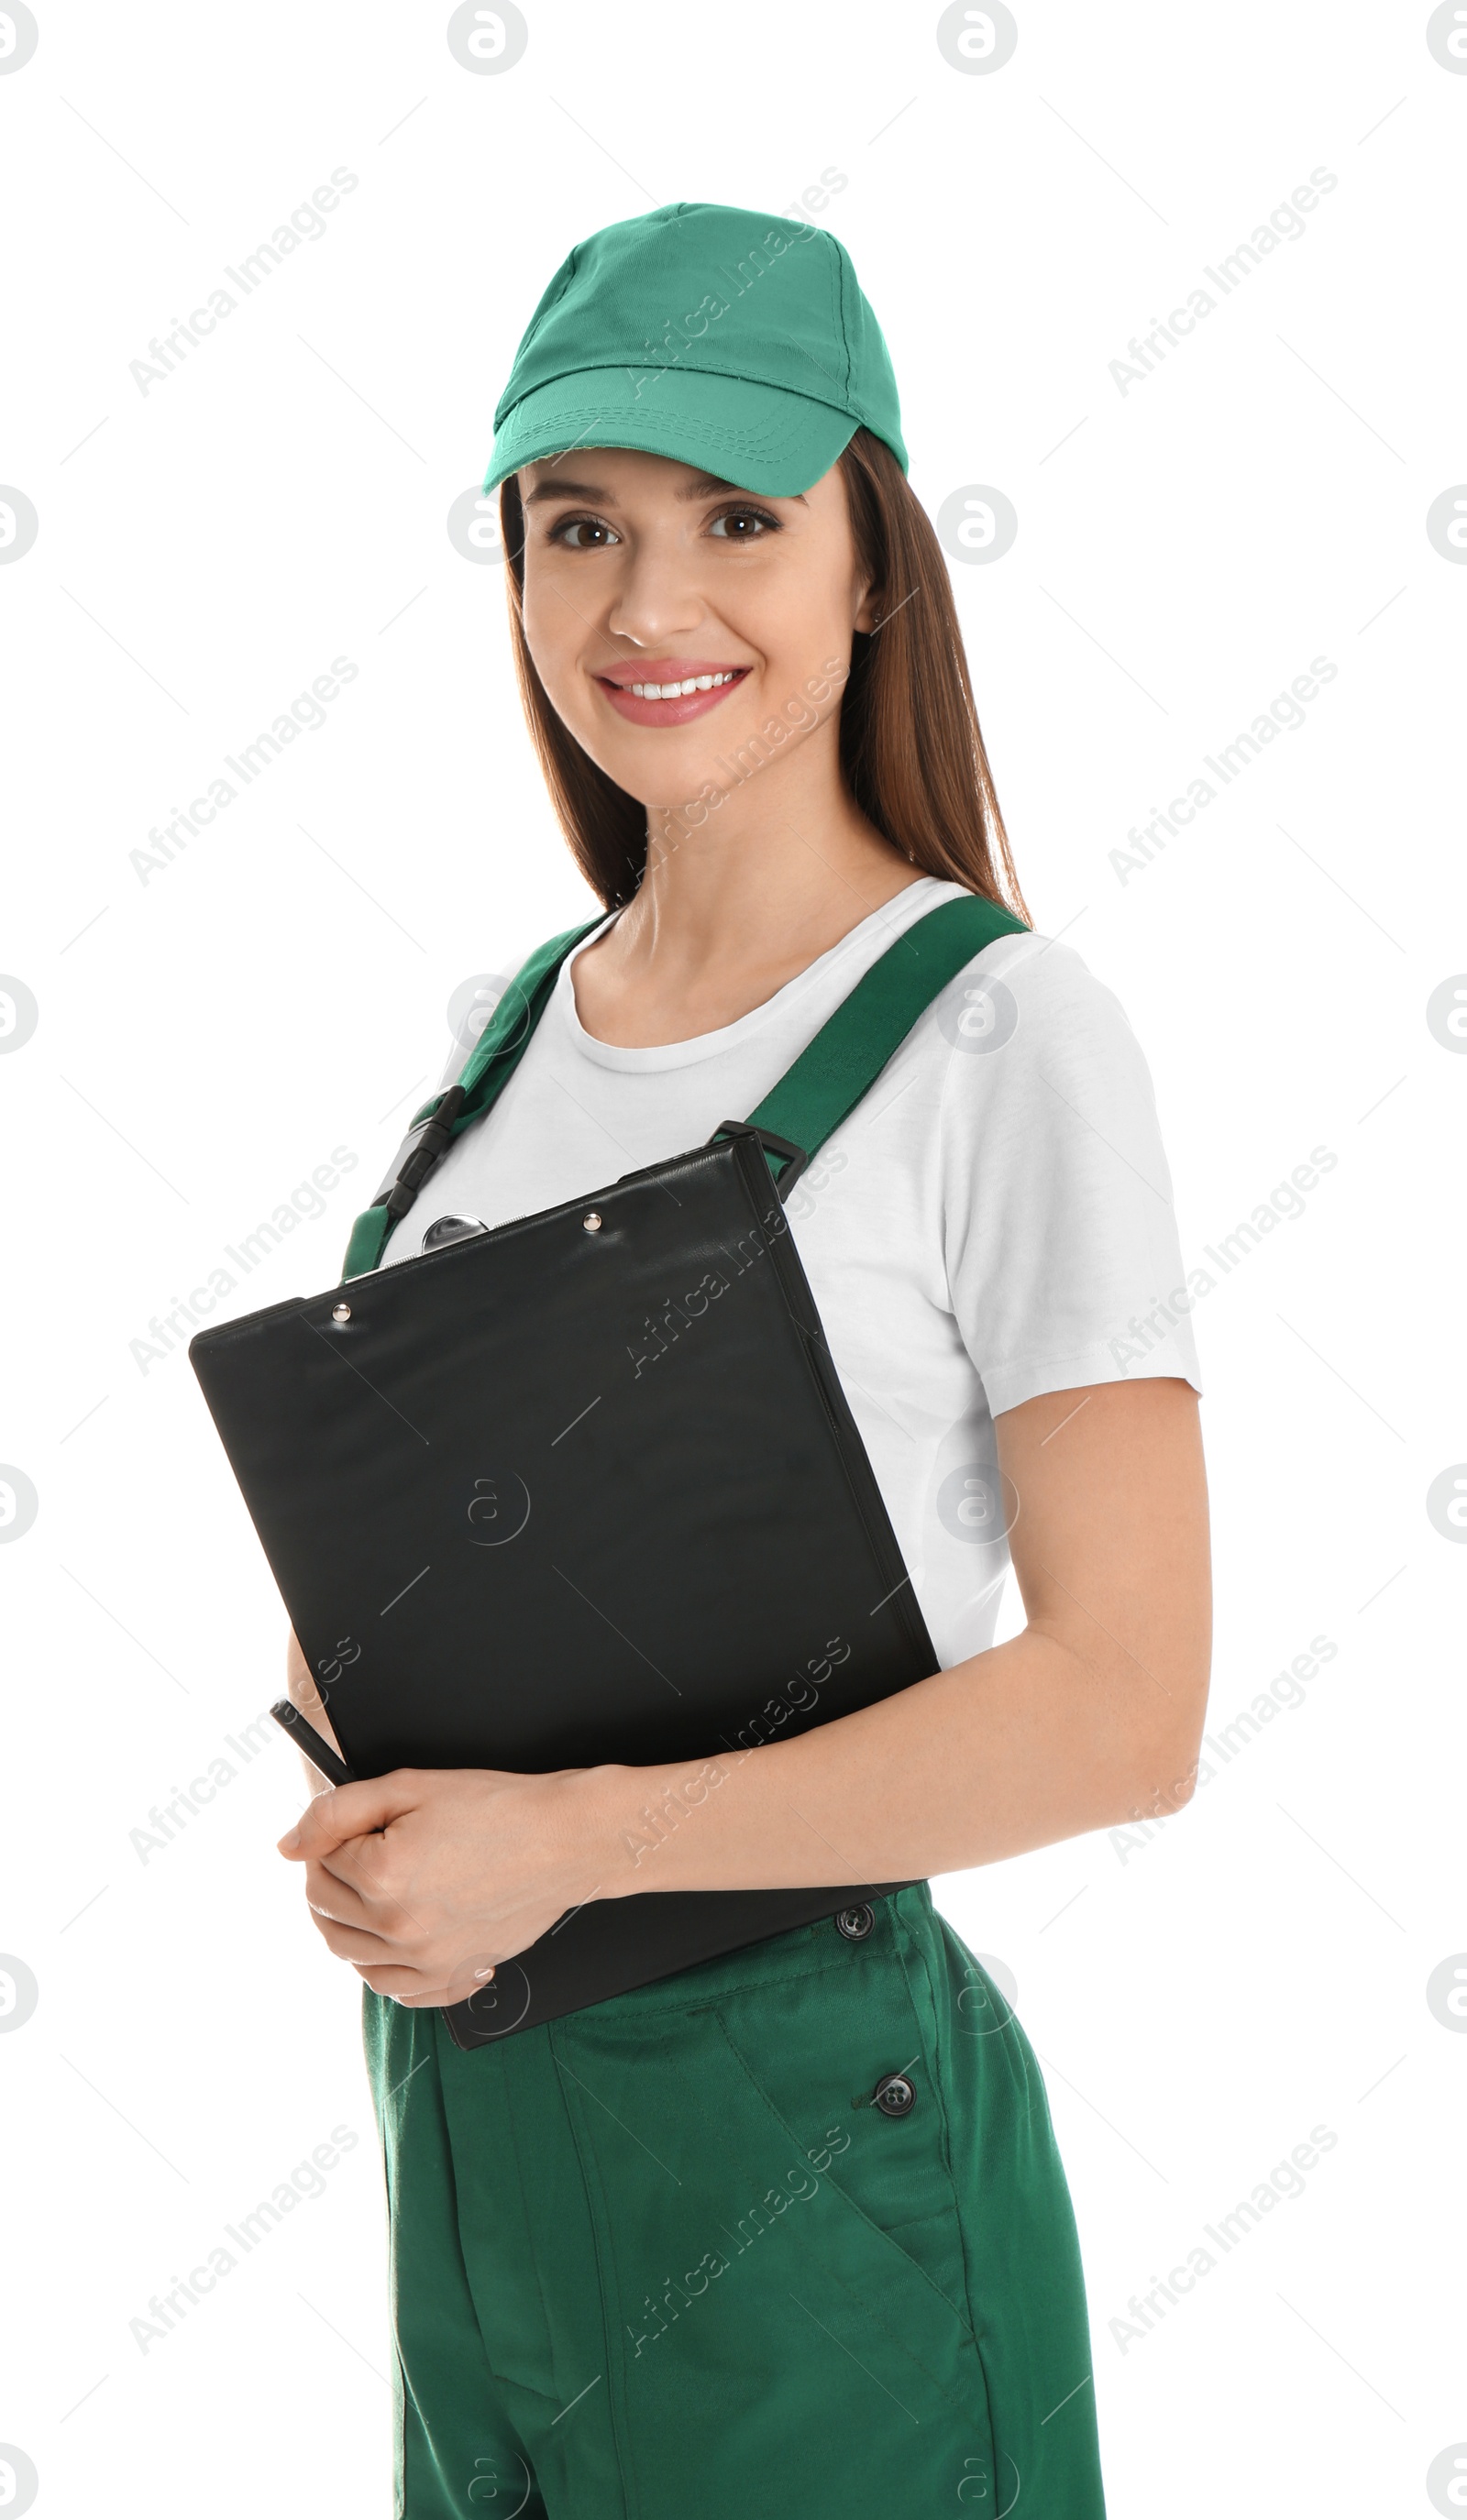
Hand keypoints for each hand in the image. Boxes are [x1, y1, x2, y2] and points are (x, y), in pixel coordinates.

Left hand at [275, 1765, 611, 2006]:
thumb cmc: (496, 1807)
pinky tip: (398, 1938)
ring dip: (349, 1923)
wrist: (565, 1841)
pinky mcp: (454, 1978)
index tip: (366, 1824)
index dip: (337, 1835)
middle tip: (364, 1852)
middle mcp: (399, 1928)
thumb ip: (338, 1811)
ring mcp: (427, 1960)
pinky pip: (395, 1991)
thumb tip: (288, 1845)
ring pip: (350, 1956)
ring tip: (376, 1891)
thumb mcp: (410, 1786)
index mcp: (382, 1876)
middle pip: (326, 1910)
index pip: (320, 1859)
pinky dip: (384, 1967)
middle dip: (332, 1877)